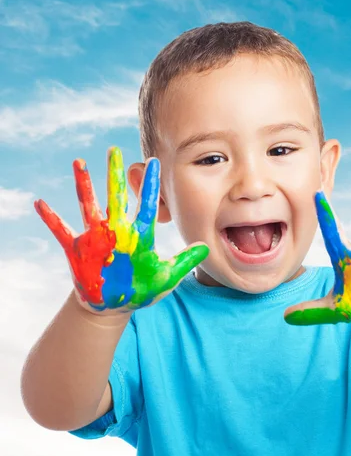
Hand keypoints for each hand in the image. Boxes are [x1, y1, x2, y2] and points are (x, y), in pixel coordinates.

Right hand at [34, 146, 208, 313]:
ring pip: (89, 205)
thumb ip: (184, 263)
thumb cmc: (141, 290)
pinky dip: (51, 218)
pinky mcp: (78, 249)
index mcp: (139, 236)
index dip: (151, 186)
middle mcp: (118, 231)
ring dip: (84, 185)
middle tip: (115, 149)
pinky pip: (61, 231)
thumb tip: (206, 248)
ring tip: (79, 162)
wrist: (113, 305)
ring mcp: (96, 238)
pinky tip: (39, 203)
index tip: (155, 162)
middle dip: (116, 175)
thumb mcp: (166, 278)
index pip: (147, 206)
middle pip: (117, 197)